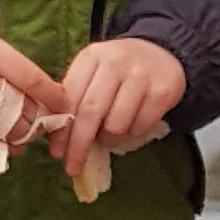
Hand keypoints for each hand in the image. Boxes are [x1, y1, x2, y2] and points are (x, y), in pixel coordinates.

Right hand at [0, 28, 68, 152]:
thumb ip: (14, 68)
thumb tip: (50, 96)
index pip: (30, 77)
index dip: (53, 96)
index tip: (65, 105)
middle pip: (20, 108)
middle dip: (38, 119)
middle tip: (44, 123)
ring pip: (4, 128)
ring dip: (22, 136)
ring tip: (27, 134)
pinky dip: (2, 147)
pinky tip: (10, 144)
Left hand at [54, 37, 186, 181]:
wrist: (160, 52)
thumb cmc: (118, 70)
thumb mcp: (93, 72)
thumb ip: (76, 96)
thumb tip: (59, 137)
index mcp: (92, 56)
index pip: (70, 98)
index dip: (62, 129)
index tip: (56, 152)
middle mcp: (115, 62)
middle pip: (90, 112)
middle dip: (79, 145)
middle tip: (73, 167)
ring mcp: (141, 76)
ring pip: (116, 124)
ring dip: (110, 138)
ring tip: (111, 133)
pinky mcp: (163, 91)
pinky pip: (140, 127)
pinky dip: (133, 132)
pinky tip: (133, 122)